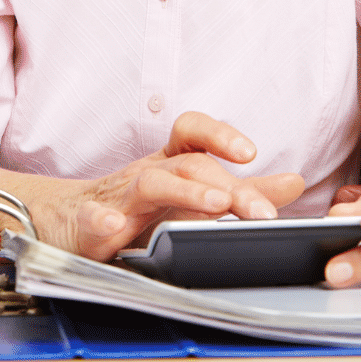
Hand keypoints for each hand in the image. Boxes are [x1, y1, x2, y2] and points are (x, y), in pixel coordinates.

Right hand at [58, 112, 304, 261]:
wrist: (66, 219)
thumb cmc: (133, 206)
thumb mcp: (190, 196)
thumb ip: (241, 192)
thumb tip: (294, 182)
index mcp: (169, 163)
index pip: (193, 134)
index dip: (220, 135)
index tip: (251, 153)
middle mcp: (146, 173)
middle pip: (188, 165)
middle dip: (229, 185)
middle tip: (263, 212)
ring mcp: (118, 197)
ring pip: (150, 184)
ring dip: (184, 192)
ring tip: (215, 204)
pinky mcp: (90, 225)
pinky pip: (94, 218)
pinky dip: (104, 220)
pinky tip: (115, 227)